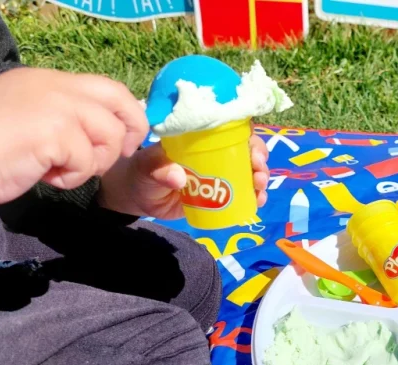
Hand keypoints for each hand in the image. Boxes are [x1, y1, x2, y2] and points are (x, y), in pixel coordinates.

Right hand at [0, 68, 146, 204]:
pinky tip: (46, 175)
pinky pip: (87, 161)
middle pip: (119, 100)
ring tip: (61, 169)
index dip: (127, 112)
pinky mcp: (56, 132)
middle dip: (131, 130)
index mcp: (49, 80)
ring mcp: (58, 106)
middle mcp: (57, 86)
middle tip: (116, 155)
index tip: (126, 138)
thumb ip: (64, 116)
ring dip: (93, 162)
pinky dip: (71, 177)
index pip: (107, 87)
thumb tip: (105, 132)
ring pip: (109, 135)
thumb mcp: (29, 118)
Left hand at [98, 131, 269, 218]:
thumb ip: (159, 170)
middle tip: (258, 172)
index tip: (253, 150)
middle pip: (246, 150)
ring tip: (259, 188)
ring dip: (260, 178)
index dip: (248, 136)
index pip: (231, 130)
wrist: (138, 197)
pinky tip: (258, 201)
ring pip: (248, 172)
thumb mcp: (147, 168)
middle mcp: (215, 154)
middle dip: (259, 159)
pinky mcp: (219, 196)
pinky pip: (242, 193)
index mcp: (200, 140)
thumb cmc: (142, 173)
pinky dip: (254, 196)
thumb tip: (178, 178)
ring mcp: (219, 175)